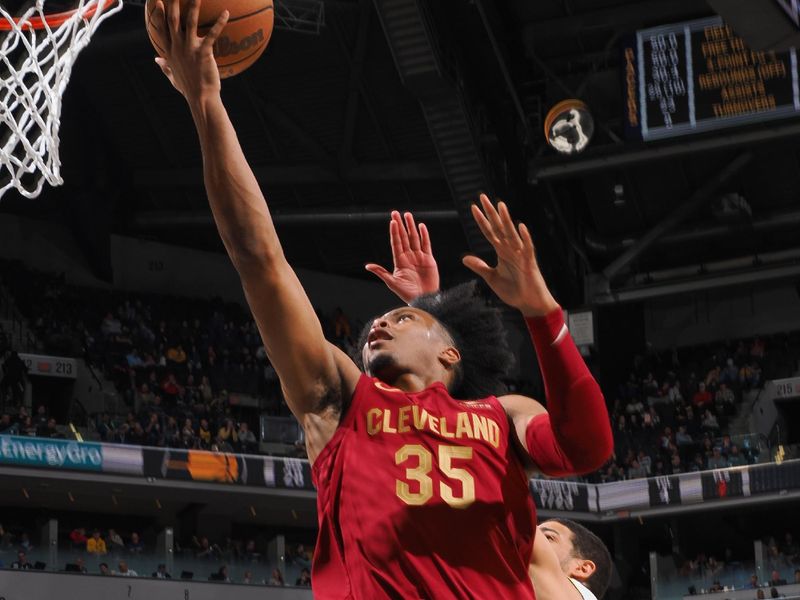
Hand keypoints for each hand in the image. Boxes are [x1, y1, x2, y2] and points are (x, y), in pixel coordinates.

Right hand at [151, 0, 228, 102]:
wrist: (200, 98)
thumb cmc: (189, 89)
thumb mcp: (173, 77)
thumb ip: (164, 67)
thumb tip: (156, 60)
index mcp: (170, 51)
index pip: (161, 28)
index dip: (158, 13)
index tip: (156, 0)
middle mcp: (177, 47)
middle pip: (173, 19)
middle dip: (173, 3)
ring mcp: (190, 49)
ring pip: (190, 22)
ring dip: (193, 6)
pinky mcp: (203, 53)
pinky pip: (212, 34)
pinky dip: (219, 23)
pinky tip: (226, 13)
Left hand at [365, 211, 439, 302]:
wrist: (424, 299)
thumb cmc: (407, 293)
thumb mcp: (392, 282)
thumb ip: (381, 272)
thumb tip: (367, 266)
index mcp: (399, 261)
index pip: (396, 243)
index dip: (394, 232)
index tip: (392, 222)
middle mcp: (409, 257)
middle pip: (404, 237)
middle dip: (400, 225)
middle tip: (396, 213)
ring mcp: (419, 257)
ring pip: (414, 238)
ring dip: (411, 227)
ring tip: (408, 215)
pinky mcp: (429, 259)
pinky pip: (426, 244)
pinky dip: (424, 235)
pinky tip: (421, 226)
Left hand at [462, 194, 558, 316]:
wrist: (529, 304)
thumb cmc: (514, 291)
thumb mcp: (491, 278)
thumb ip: (480, 267)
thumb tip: (464, 258)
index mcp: (501, 252)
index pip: (489, 232)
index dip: (481, 220)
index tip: (473, 207)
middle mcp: (510, 249)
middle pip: (498, 227)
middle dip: (491, 213)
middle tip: (483, 197)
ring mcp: (520, 254)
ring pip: (511, 234)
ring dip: (506, 220)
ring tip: (500, 206)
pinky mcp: (529, 263)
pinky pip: (527, 248)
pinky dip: (524, 238)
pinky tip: (521, 227)